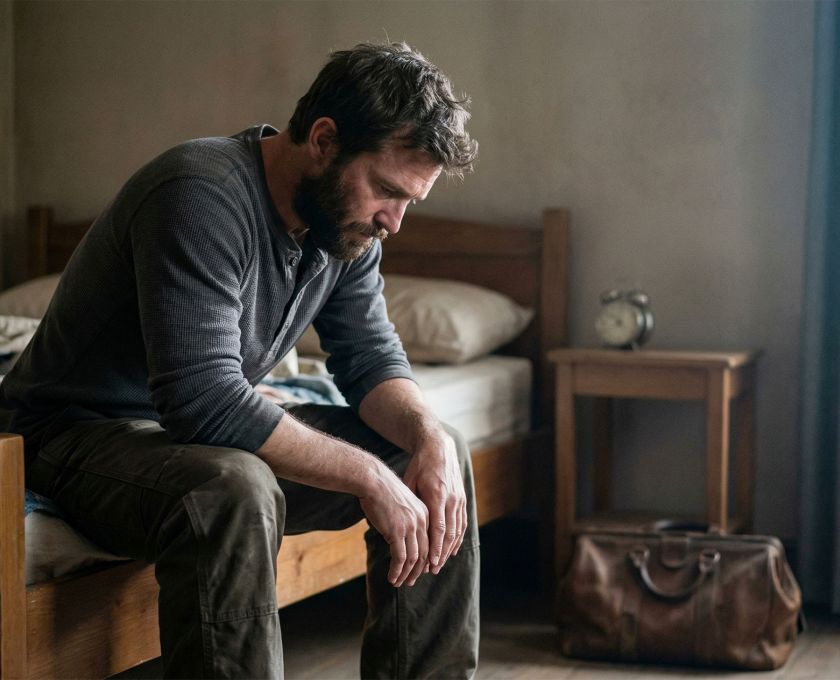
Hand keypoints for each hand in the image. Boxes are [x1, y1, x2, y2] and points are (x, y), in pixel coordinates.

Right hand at [359, 464, 429, 586]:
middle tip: (410, 581)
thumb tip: (401, 535)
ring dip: (406, 574)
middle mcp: (421, 521)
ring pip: (413, 558)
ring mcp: (410, 526)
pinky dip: (397, 570)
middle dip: (417, 570)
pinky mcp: (397, 531)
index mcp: (425, 514)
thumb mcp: (401, 504)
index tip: (418, 570)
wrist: (372, 480)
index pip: (429, 542)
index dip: (425, 559)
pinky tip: (391, 578)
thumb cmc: (382, 490)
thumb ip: (406, 518)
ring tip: (399, 582)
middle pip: (425, 553)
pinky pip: (400, 557)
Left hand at [403, 432, 466, 574]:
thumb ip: (409, 502)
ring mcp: (459, 499)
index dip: (435, 547)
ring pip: (457, 530)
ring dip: (449, 549)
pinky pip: (462, 522)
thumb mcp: (410, 480)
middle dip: (441, 554)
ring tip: (439, 564)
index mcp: (437, 494)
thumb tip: (400, 523)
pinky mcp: (462, 498)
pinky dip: (458, 538)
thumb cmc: (420, 465)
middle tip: (432, 570)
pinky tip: (452, 550)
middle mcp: (451, 498)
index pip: (438, 527)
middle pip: (449, 533)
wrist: (439, 447)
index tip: (431, 563)